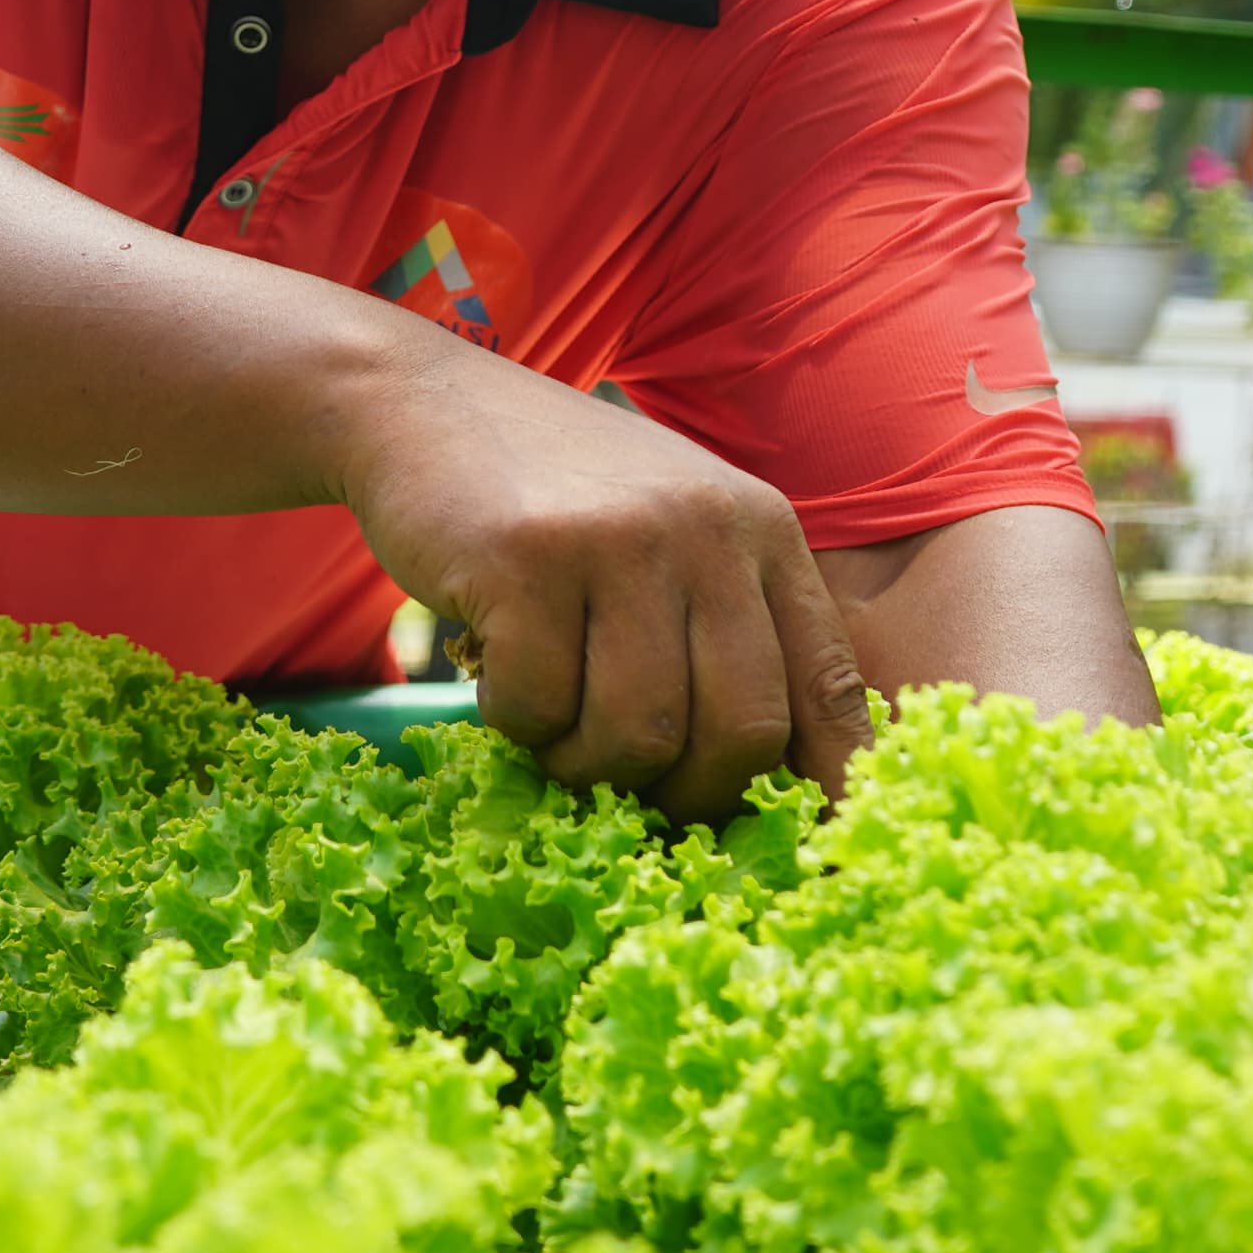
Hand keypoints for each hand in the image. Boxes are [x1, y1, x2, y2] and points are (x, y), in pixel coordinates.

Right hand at [331, 332, 869, 823]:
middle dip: (688, 796)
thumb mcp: (674, 534)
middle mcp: (707, 529)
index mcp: (762, 531)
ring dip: (584, 761)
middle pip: (741, 733)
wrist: (423, 403)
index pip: (829, 686)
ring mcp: (618, 540)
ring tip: (553, 715)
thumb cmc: (556, 497)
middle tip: (635, 790)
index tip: (804, 849)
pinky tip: (497, 665)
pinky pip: (536, 710)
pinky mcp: (525, 559)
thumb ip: (730, 631)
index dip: (829, 784)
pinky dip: (512, 720)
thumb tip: (781, 787)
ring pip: (636, 736)